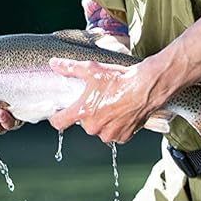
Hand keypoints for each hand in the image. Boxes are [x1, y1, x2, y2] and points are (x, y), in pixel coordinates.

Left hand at [47, 58, 166, 144]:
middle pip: (83, 123)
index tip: (58, 113)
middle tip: (98, 100)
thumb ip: (70, 68)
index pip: (59, 123)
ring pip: (99, 129)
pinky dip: (116, 126)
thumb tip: (54, 63)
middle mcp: (94, 127)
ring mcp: (109, 134)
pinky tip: (121, 113)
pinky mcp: (123, 137)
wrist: (146, 87)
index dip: (56, 117)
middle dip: (88, 113)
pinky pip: (114, 134)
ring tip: (112, 105)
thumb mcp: (92, 69)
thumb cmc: (120, 79)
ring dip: (103, 121)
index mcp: (83, 112)